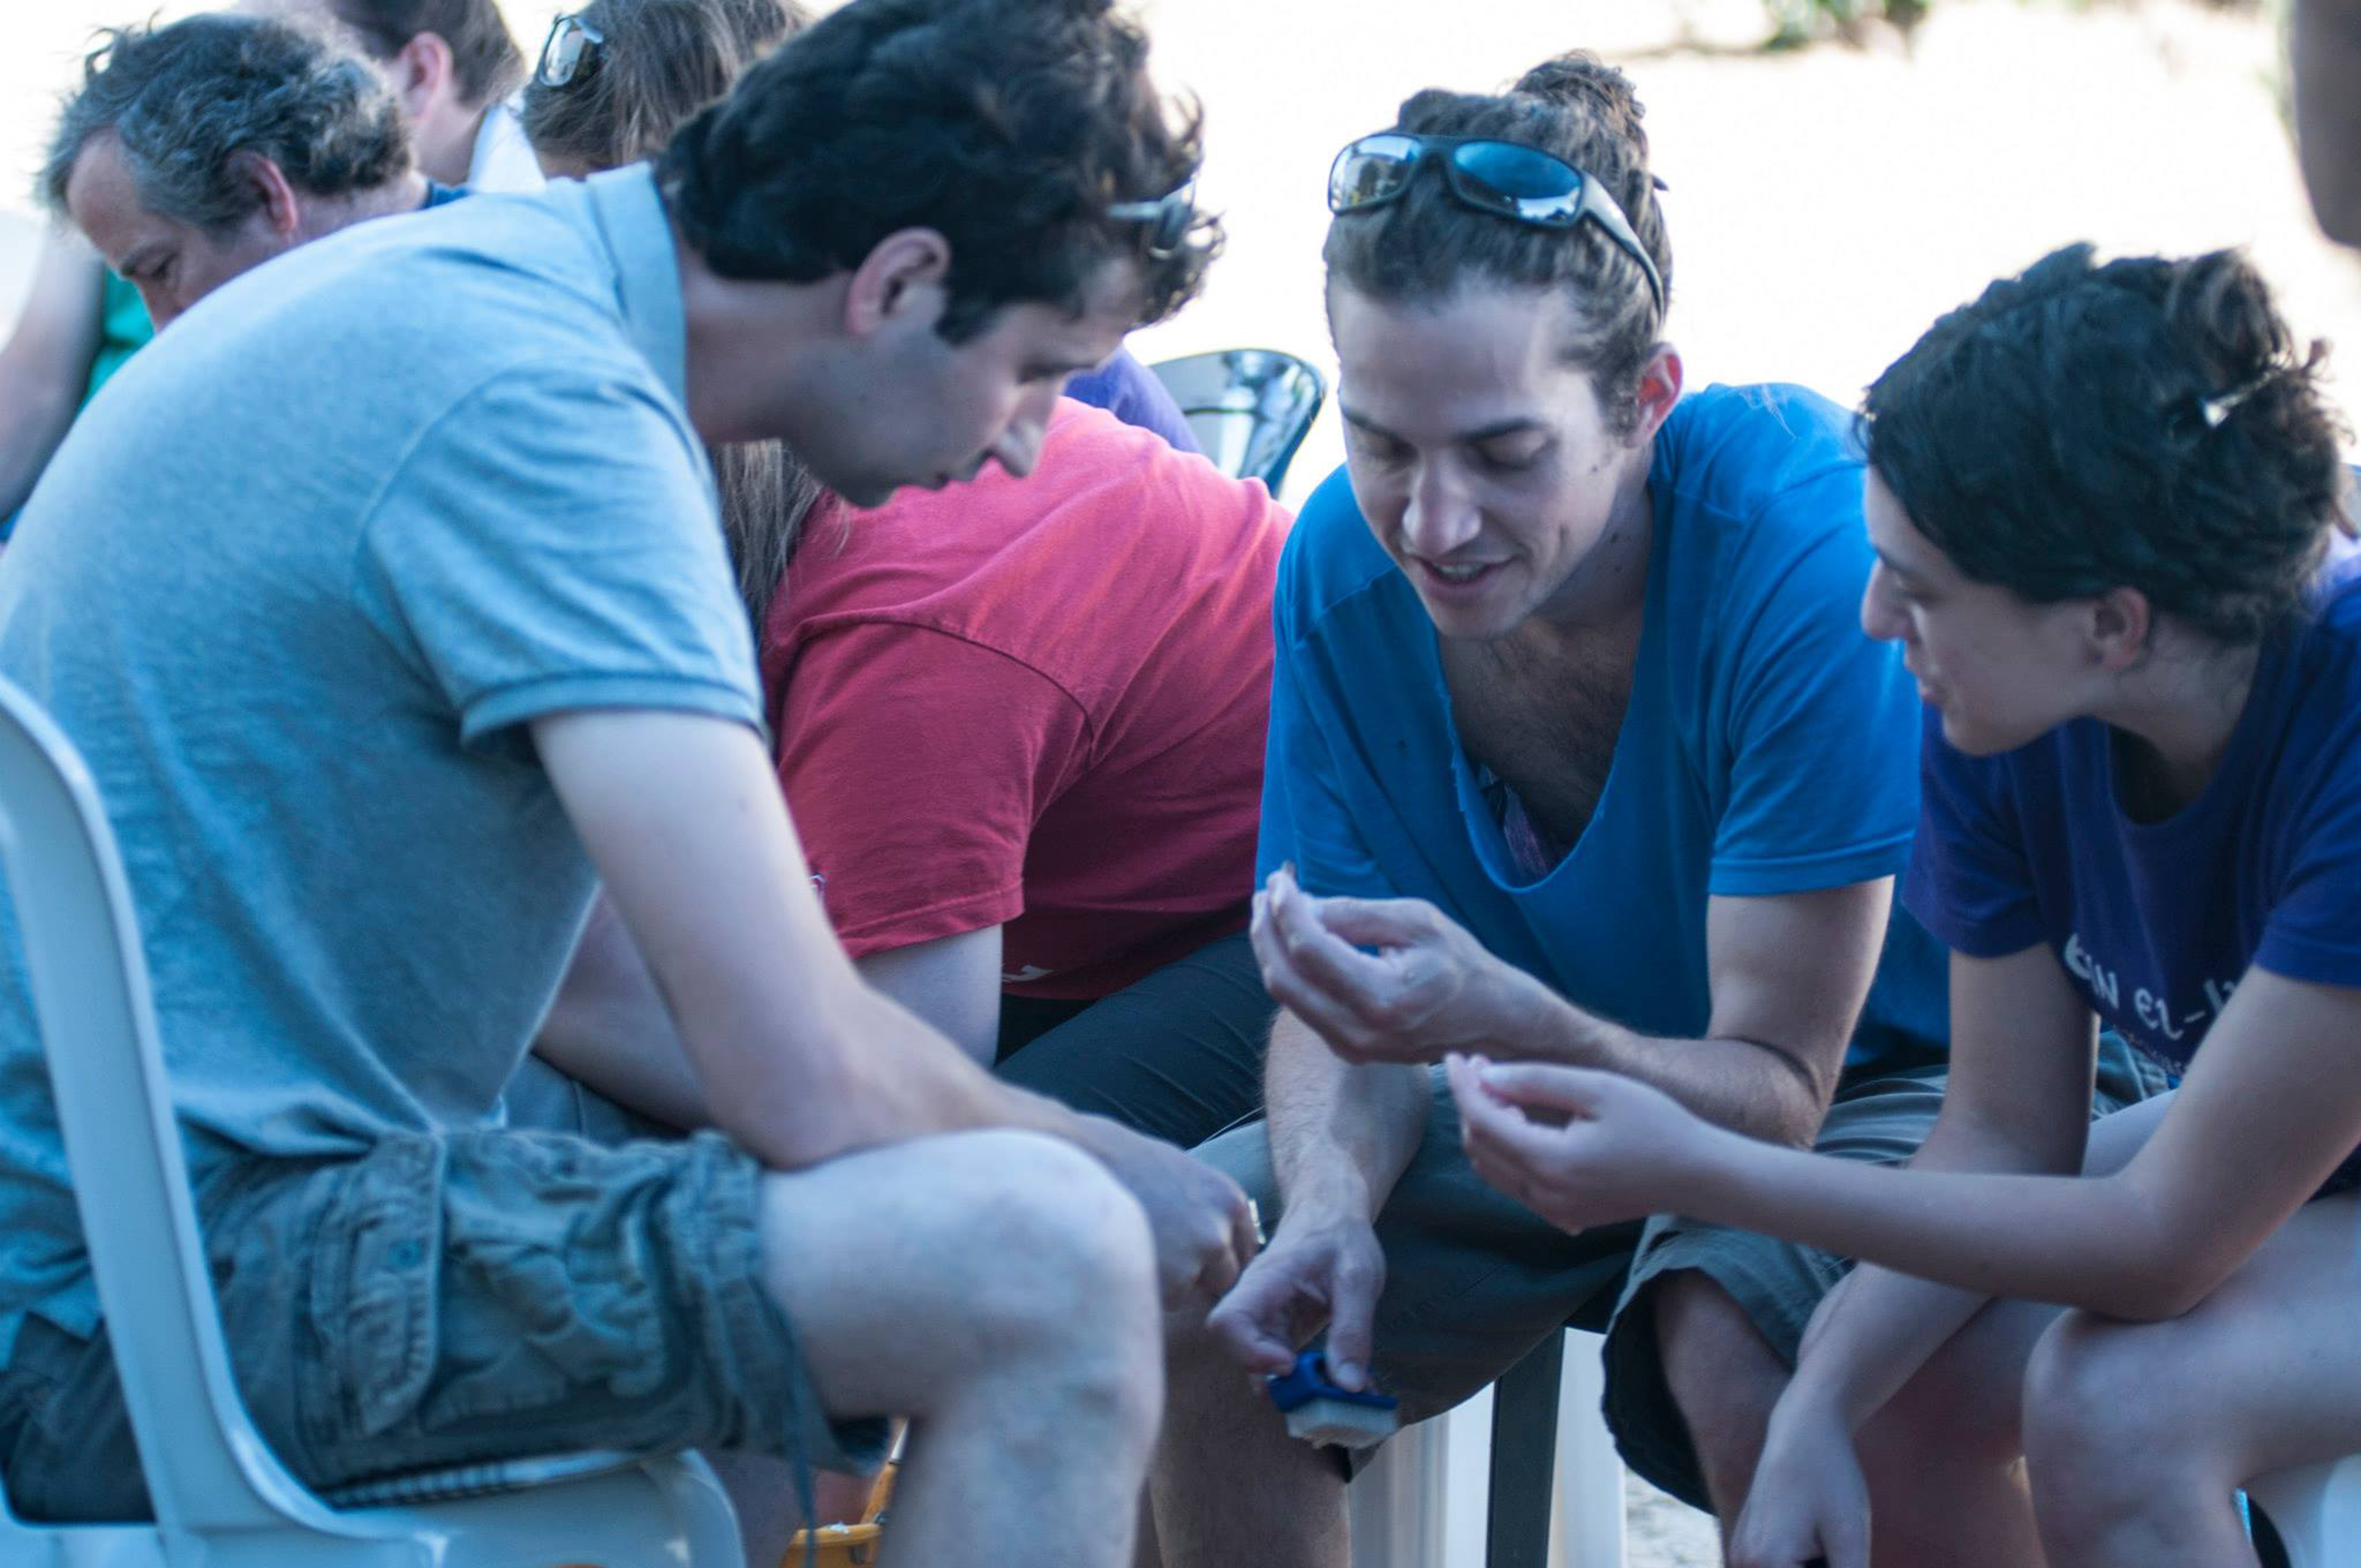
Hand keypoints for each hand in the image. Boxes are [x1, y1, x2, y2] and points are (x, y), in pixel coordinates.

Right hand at [1068, 1115, 1258, 1307]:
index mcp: (1229, 1200)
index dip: (1221, 1259)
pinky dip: (1147, 1288)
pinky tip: (1126, 1257)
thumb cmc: (1126, 1164)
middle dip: (1201, 1277)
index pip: (1245, 1249)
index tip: (1199, 1260)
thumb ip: (1207, 1208)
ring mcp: (1195, 1259)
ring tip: (1138, 1249)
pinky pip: (1164, 1300)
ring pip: (1192, 1291)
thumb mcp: (1182, 1174)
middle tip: (1163, 1259)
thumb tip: (1221, 1240)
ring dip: (1172, 1284)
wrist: (1081, 1163)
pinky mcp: (1168, 1283)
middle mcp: (1219, 1230)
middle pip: (1226, 1277)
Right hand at [1205, 1208, 1386, 1390]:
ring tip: (1334, 1389)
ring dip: (1293, 1385)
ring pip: (1260, 1362)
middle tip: (1316, 1387)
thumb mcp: (1358, 1277)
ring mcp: (1267, 1318)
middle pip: (1237, 1348)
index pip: (1229, 1321)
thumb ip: (1352, 1330)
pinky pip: (1283, 1362)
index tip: (1290, 1364)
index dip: (1249, 1352)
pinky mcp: (1282, 1329)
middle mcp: (1257, 1302)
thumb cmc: (1341, 1235)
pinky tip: (1336, 1380)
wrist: (1332, 1213)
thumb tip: (1348, 1387)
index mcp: (1266, 1281)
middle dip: (1274, 1378)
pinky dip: (1307, 1378)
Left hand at [1250, 865, 1555, 1066]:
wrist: (1489, 1019)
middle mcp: (1358, 1032)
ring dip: (1272, 950)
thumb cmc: (1460, 963)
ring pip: (1287, 995)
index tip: (1280, 880)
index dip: (1286, 910)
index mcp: (1381, 998)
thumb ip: (1355, 914)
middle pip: (1283, 979)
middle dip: (1266, 931)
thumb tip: (1301, 905)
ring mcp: (1351, 1046)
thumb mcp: (1416, 921)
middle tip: (1265, 893)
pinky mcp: (1347, 1048)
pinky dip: (1291, 970)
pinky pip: (1303, 1006)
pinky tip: (1294, 940)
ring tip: (1272, 910)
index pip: (1309, 950)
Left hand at [1446, 1054, 1725, 1231]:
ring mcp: (1554, 1211)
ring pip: (1492, 1169)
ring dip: (1485, 1127)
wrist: (1697, 1175)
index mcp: (1551, 1163)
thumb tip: (1487, 1075)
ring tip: (1497, 1087)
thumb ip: (1536, 1082)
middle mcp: (1545, 1195)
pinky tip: (1518, 1120)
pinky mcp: (1564, 1215)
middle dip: (1471, 1103)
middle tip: (1479, 1065)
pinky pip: (1515, 1183)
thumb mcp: (1598, 1089)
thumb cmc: (1656, 1124)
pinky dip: (1504, 1150)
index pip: (1483, 1121)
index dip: (1463, 1085)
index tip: (1455, 1056)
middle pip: (1480, 1147)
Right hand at [1729, 1395, 1870, 1567]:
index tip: (1845, 1558)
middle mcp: (1743, 1562)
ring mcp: (1741, 1554)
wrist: (1804, 1430)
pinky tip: (1818, 1550)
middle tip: (1838, 1549)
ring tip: (1832, 1546)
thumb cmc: (1832, 1478)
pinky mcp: (1746, 1546)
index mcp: (1766, 1562)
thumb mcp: (1851, 1538)